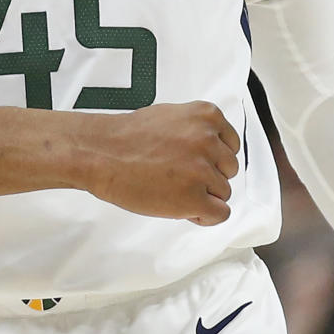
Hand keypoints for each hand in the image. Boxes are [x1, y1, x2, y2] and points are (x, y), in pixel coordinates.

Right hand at [87, 101, 239, 224]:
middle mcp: (209, 140)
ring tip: (174, 190)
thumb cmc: (127, 137)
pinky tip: (184, 209)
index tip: (198, 163)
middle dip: (209, 176)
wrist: (101, 154)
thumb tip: (214, 149)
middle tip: (180, 177)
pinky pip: (220, 214)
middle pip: (229, 170)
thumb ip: (197, 129)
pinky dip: (204, 216)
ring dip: (203, 195)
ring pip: (224, 192)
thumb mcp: (171, 116)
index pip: (231, 144)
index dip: (214, 158)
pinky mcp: (194, 198)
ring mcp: (203, 170)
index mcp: (206, 116)